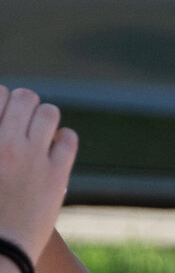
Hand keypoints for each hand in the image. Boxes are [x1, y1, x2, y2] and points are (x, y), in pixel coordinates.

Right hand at [0, 87, 76, 263]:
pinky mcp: (56, 175)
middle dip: (25, 104)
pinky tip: (57, 147)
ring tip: (40, 130)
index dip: (3, 99)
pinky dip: (64, 138)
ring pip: (49, 113)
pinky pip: (68, 139)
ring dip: (45, 117)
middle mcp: (5, 142)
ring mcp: (33, 157)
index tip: (4, 110)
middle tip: (22, 118)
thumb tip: (6, 130)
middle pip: (25, 97)